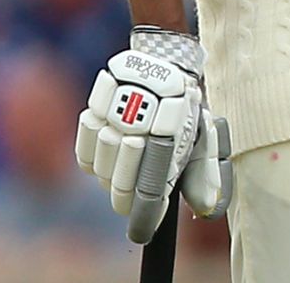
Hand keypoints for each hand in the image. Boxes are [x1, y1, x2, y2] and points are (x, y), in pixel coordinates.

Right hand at [75, 28, 232, 241]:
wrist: (164, 59)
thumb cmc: (185, 108)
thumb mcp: (203, 134)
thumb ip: (205, 172)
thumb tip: (206, 208)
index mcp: (175, 129)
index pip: (152, 186)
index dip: (144, 214)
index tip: (141, 230)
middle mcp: (143, 122)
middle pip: (122, 182)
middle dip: (127, 198)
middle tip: (132, 200)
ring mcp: (116, 113)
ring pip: (101, 168)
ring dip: (111, 177)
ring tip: (125, 167)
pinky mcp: (95, 104)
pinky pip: (83, 152)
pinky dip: (93, 162)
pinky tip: (106, 156)